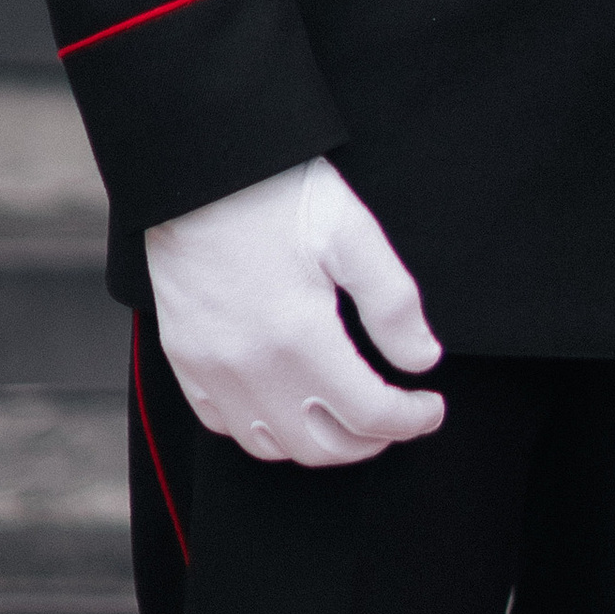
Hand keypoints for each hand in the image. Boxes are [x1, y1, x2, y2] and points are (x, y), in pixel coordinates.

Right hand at [144, 158, 444, 467]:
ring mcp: (212, 368)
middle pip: (322, 447)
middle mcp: (252, 367)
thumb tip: (422, 361)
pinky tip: (285, 403)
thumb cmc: (276, 192)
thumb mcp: (352, 231)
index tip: (431, 407)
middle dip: (370, 442)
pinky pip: (223, 424)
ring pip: (271, 446)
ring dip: (317, 444)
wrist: (199, 166)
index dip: (411, 420)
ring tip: (344, 416)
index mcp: (301, 337)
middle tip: (395, 418)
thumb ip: (392, 303)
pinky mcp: (183, 358)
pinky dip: (263, 429)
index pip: (370, 415)